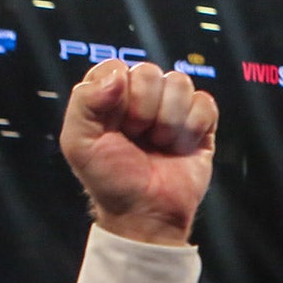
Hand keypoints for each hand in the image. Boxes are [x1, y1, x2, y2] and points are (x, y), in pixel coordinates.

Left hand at [58, 59, 217, 245]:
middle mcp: (141, 98)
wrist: (145, 214)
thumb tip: (119, 76)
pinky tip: (180, 146)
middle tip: (138, 137)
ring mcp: (172, 109)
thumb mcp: (78, 143)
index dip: (119, 94)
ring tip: (159, 144)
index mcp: (109, 97)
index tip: (116, 125)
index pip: (116, 67)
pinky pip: (204, 103)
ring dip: (169, 120)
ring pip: (180, 83)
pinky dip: (193, 127)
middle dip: (144, 109)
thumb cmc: (111, 182)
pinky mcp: (199, 124)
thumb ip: (84, 102)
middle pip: (150, 72)